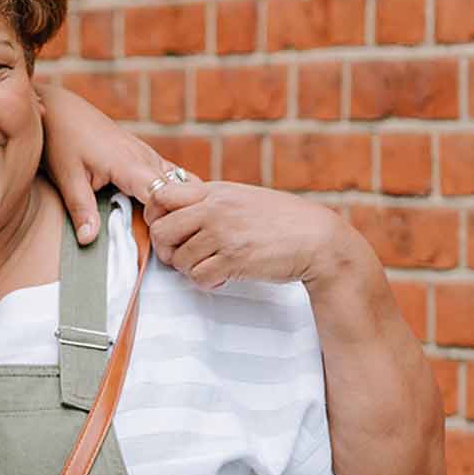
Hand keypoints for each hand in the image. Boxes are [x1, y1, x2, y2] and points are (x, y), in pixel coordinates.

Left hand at [34, 82, 175, 243]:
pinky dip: (170, 194)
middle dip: (173, 217)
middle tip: (162, 244)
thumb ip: (81, 209)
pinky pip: (171, 177)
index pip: (163, 197)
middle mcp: (146, 157)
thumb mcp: (67, 177)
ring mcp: (149, 154)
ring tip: (164, 231)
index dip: (162, 220)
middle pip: (177, 193)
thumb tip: (88, 240)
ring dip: (174, 206)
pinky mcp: (147, 155)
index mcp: (130, 163)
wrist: (61, 109)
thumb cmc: (62, 139)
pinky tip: (160, 213)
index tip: (152, 240)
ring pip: (178, 184)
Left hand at [143, 180, 356, 290]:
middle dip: (167, 250)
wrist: (318, 239)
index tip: (169, 232)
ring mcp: (224, 233)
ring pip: (179, 259)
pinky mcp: (234, 258)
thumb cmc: (281, 220)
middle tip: (182, 258)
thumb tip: (177, 208)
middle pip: (161, 230)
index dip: (155, 218)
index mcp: (215, 191)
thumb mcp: (242, 198)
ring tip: (211, 268)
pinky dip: (207, 283)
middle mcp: (215, 209)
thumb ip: (211, 201)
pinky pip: (199, 277)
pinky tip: (222, 279)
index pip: (161, 196)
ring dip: (190, 270)